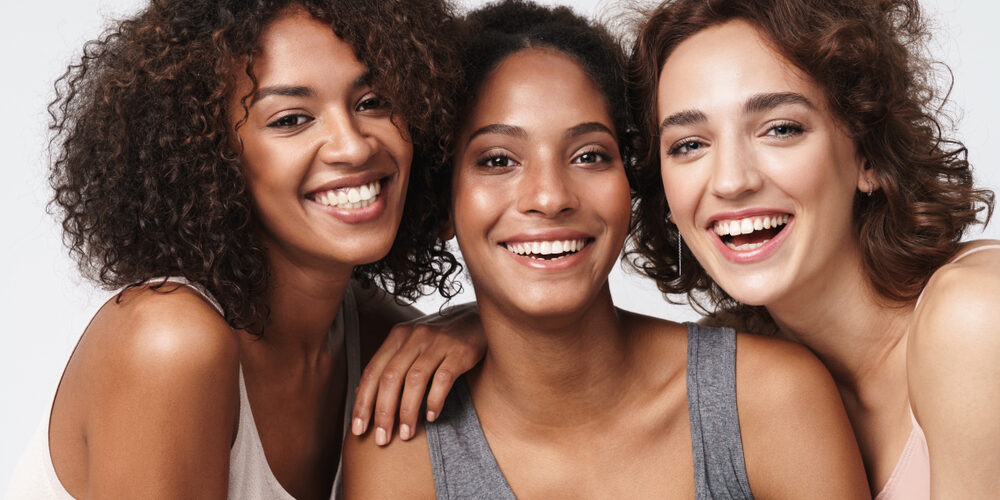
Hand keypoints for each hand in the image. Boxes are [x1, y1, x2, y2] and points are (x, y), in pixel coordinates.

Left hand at [351, 302, 483, 445]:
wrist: (477, 320)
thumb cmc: (439, 340)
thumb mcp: (411, 346)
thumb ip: (389, 365)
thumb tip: (360, 392)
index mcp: (398, 336)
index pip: (373, 371)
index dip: (363, 402)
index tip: (358, 428)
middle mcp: (415, 336)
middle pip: (391, 377)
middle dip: (383, 411)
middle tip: (382, 439)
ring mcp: (438, 342)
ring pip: (415, 379)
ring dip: (408, 410)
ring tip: (406, 434)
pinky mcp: (460, 350)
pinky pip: (443, 378)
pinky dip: (434, 400)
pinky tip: (432, 417)